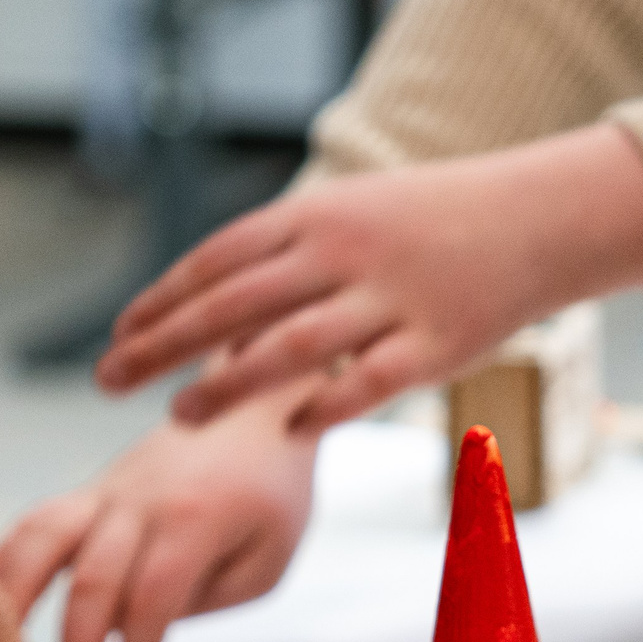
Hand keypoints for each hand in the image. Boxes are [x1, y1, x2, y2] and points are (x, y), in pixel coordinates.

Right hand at [0, 390, 320, 641]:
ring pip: (39, 543)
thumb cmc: (272, 490)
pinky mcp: (86, 491)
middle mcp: (139, 501)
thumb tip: (134, 633)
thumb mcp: (270, 556)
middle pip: (91, 584)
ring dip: (11, 609)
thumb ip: (209, 596)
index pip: (152, 602)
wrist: (255, 404)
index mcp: (195, 518)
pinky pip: (32, 527)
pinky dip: (1, 572)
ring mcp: (105, 491)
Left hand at [95, 123, 642, 428]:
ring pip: (290, 348)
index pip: (216, 260)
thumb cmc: (423, 224)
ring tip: (178, 416)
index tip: (116, 338)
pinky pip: (367, 383)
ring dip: (226, 384)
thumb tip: (198, 295)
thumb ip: (278, 252)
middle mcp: (344, 252)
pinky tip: (287, 428)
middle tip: (109, 382)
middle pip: (232, 303)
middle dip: (162, 345)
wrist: (532, 219)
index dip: (160, 301)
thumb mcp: (345, 213)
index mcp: (314, 215)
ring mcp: (391, 299)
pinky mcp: (436, 345)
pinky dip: (323, 406)